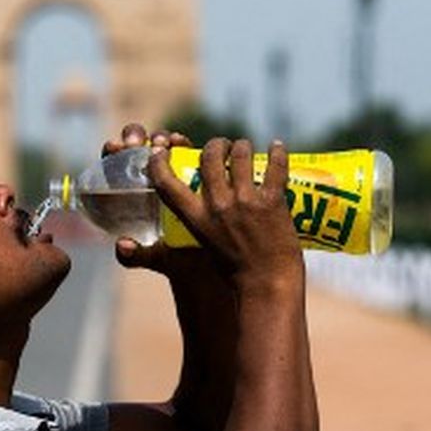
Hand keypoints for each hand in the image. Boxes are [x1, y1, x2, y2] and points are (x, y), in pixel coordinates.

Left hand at [102, 123, 221, 279]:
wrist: (213, 260)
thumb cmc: (180, 260)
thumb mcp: (158, 259)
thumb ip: (136, 256)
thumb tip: (122, 246)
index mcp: (130, 196)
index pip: (113, 167)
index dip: (112, 153)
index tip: (116, 148)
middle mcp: (147, 179)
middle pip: (135, 149)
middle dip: (134, 137)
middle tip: (138, 143)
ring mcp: (170, 172)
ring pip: (159, 145)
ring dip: (159, 138)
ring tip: (164, 142)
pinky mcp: (192, 169)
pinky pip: (183, 150)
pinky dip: (180, 142)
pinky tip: (180, 142)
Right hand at [147, 137, 303, 291]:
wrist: (267, 285)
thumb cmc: (233, 272)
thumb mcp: (198, 248)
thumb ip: (186, 229)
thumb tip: (152, 225)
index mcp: (196, 219)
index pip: (167, 183)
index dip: (160, 163)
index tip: (162, 152)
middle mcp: (218, 206)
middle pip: (209, 157)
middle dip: (216, 145)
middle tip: (223, 146)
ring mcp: (246, 202)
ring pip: (241, 154)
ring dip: (243, 146)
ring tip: (246, 148)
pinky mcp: (272, 202)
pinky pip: (275, 166)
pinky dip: (278, 152)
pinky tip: (277, 147)